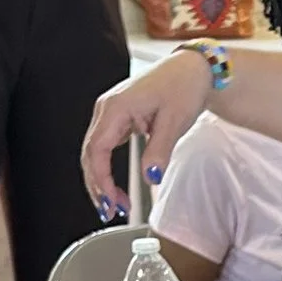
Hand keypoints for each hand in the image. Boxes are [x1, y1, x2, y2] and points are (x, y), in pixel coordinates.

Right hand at [82, 56, 216, 213]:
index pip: (96, 150)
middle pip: (90, 154)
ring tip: (114, 204)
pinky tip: (115, 186)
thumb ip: (159, 151)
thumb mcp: (174, 121)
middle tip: (111, 211)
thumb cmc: (183, 86)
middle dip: (98, 186)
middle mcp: (107, 109)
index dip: (101, 180)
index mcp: (115, 107)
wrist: (192, 69)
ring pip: (94, 152)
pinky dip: (106, 168)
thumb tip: (151, 178)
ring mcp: (111, 112)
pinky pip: (104, 146)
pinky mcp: (118, 117)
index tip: (112, 201)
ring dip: (100, 179)